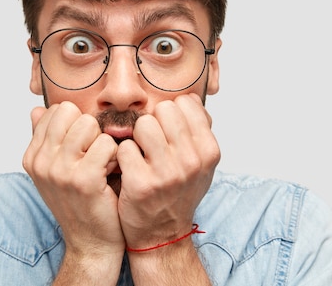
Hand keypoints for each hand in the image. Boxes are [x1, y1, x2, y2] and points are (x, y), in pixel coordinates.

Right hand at [22, 101, 124, 258]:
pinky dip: (114, 155)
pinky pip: (106, 143)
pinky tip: (110, 172)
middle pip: (70, 111)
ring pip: (89, 124)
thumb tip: (37, 109)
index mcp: (32, 157)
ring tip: (101, 164)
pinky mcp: (84, 180)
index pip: (55, 111)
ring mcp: (60, 171)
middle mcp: (41, 162)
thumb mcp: (54, 171)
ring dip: (102, 142)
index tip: (80, 149)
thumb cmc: (79, 204)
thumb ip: (45, 138)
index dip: (75, 124)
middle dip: (89, 129)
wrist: (91, 244)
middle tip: (93, 155)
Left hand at [116, 93, 220, 249]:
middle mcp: (192, 161)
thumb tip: (190, 98)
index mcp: (209, 151)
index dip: (171, 114)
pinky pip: (124, 147)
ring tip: (140, 154)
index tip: (168, 132)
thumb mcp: (201, 162)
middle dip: (153, 121)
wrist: (162, 234)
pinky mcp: (141, 184)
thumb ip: (199, 129)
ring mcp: (168, 173)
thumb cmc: (179, 192)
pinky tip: (129, 169)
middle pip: (163, 109)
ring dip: (137, 137)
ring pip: (143, 124)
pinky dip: (122, 156)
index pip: (185, 103)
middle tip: (151, 143)